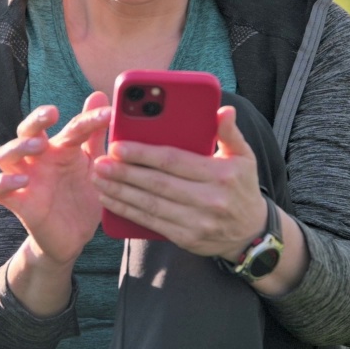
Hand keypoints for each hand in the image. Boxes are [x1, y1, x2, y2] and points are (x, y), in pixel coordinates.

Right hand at [0, 92, 109, 266]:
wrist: (74, 237)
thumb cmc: (81, 196)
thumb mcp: (94, 166)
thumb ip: (95, 136)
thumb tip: (100, 96)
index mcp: (60, 149)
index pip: (70, 127)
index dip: (88, 117)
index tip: (108, 113)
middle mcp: (39, 160)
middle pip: (26, 131)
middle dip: (36, 119)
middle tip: (52, 113)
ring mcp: (26, 180)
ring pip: (4, 155)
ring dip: (18, 147)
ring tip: (39, 146)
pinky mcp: (18, 203)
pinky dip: (3, 183)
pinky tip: (21, 181)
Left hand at [93, 105, 264, 259]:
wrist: (251, 233)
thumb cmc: (242, 186)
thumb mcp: (244, 157)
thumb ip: (230, 132)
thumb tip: (224, 110)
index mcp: (220, 174)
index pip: (174, 161)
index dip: (143, 154)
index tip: (118, 146)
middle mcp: (209, 199)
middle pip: (158, 184)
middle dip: (125, 173)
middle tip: (100, 162)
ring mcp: (197, 222)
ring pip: (150, 205)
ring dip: (120, 193)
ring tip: (98, 180)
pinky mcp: (186, 238)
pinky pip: (151, 223)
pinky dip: (128, 211)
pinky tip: (110, 200)